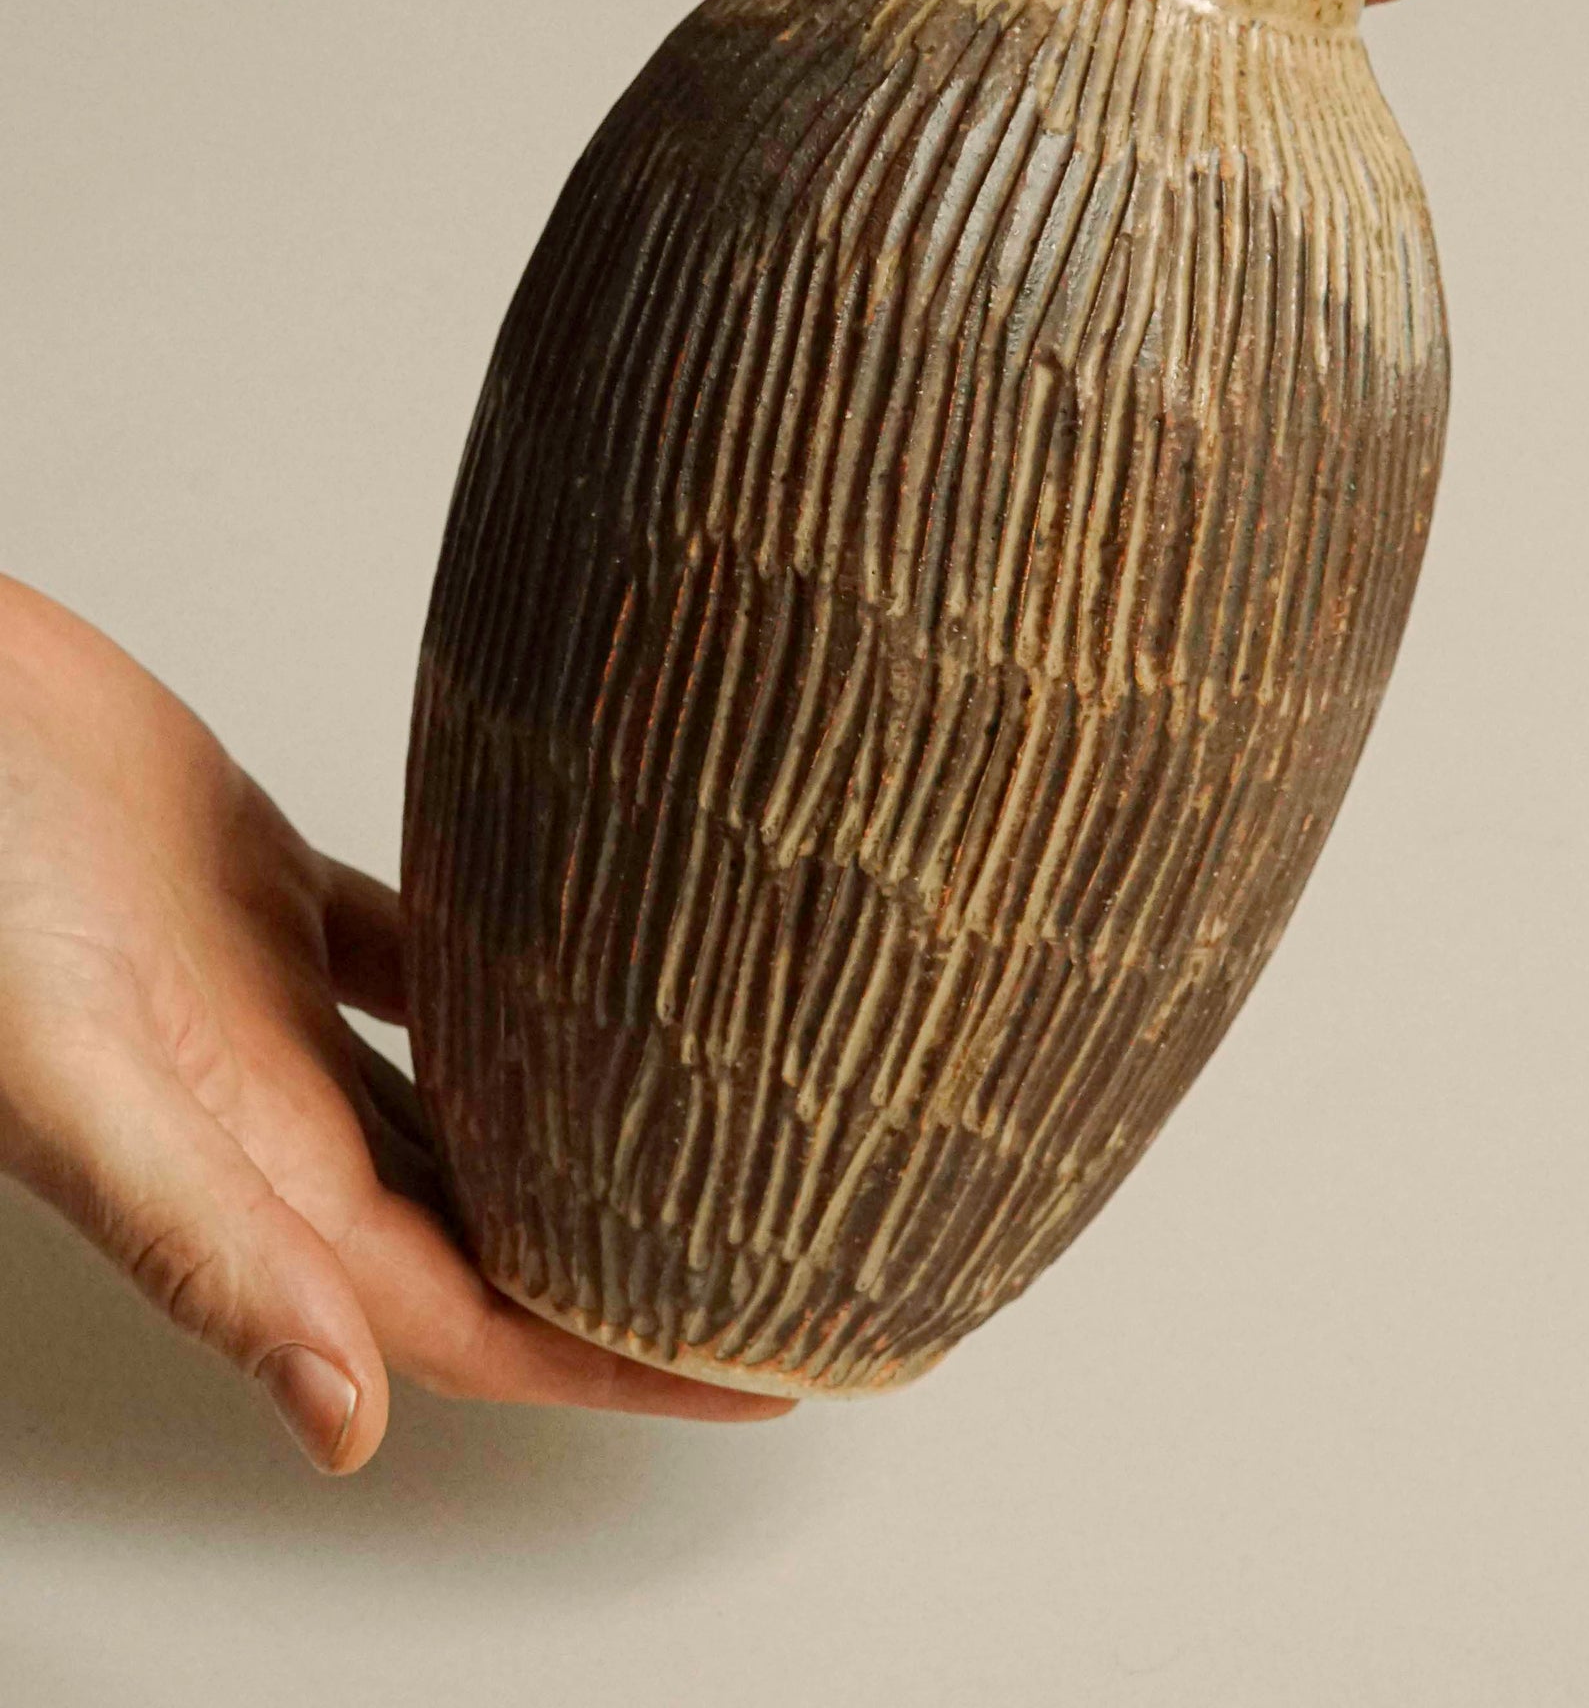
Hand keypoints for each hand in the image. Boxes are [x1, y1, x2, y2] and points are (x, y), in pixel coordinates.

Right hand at [0, 577, 791, 1469]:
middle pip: (493, 1221)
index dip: (616, 1363)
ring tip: (733, 1101)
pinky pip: (419, 942)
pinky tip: (601, 928)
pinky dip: (510, 950)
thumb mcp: (74, 1076)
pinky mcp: (262, 884)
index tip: (766, 1374)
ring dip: (590, 1112)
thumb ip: (202, 1239)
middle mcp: (267, 1109)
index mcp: (242, 1179)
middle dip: (636, 1257)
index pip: (469, 1316)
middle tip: (796, 1243)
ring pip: (468, 1086)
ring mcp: (265, 999)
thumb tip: (346, 1422)